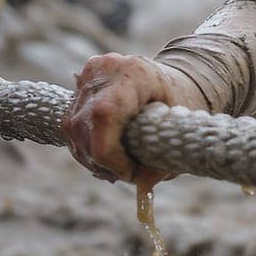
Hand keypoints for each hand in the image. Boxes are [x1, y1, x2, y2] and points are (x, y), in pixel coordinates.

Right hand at [62, 54, 207, 182]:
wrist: (177, 76)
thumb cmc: (181, 102)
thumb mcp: (180, 126)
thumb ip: (162, 158)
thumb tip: (142, 186)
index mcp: (134, 73)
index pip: (105, 117)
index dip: (110, 154)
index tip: (129, 173)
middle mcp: (105, 69)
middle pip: (84, 126)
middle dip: (100, 160)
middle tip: (124, 175)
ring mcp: (89, 73)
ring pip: (74, 128)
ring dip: (90, 157)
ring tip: (115, 168)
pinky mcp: (80, 81)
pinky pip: (73, 123)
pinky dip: (86, 145)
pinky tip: (105, 155)